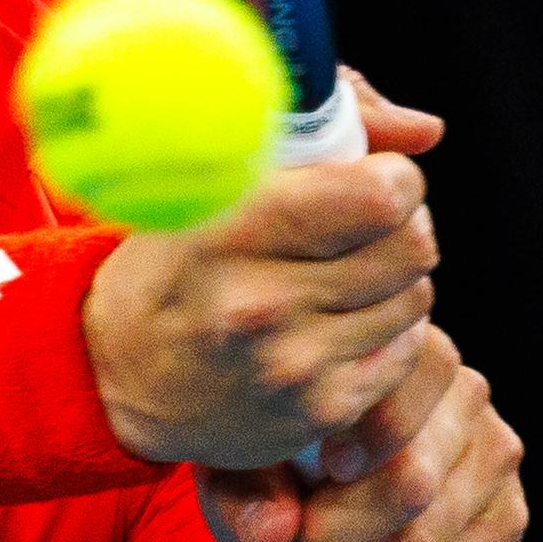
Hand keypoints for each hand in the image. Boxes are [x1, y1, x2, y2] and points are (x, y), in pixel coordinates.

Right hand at [83, 72, 441, 471]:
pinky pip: (405, 353)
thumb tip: (426, 130)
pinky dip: (385, 332)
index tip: (370, 178)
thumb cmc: (169, 261)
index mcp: (230, 233)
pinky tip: (338, 322)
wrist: (116, 377)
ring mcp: (295, 366)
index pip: (379, 197)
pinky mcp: (319, 410)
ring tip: (342, 276)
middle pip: (412, 246)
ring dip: (392, 280)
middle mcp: (263, 305)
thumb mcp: (202, 184)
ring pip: (416, 298)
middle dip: (401, 226)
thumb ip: (313, 138)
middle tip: (367, 226)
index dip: (392, 178)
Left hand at [198, 324, 528, 541]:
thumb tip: (272, 536)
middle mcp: (466, 392)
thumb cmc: (272, 458)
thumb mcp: (239, 464)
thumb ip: (245, 492)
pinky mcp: (505, 519)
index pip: (404, 389)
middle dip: (328, 540)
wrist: (320, 495)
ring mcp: (495, 457)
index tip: (326, 468)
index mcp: (403, 349)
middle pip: (411, 483)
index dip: (374, 432)